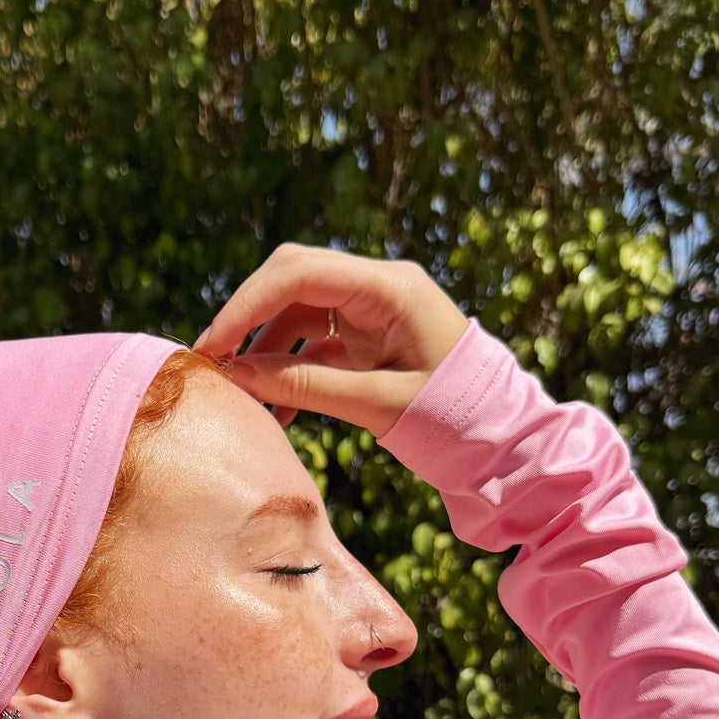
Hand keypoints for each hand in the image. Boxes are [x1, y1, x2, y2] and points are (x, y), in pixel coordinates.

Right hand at [191, 245, 471, 436]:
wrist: (506, 444)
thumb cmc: (458, 422)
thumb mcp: (378, 406)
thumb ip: (306, 386)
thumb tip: (238, 375)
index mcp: (390, 288)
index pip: (299, 274)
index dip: (246, 306)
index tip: (212, 346)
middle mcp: (379, 287)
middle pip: (292, 278)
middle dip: (248, 318)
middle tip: (213, 362)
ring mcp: (374, 310)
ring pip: (299, 310)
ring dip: (267, 349)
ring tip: (245, 395)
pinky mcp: (372, 337)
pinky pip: (316, 340)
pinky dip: (291, 369)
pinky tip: (277, 409)